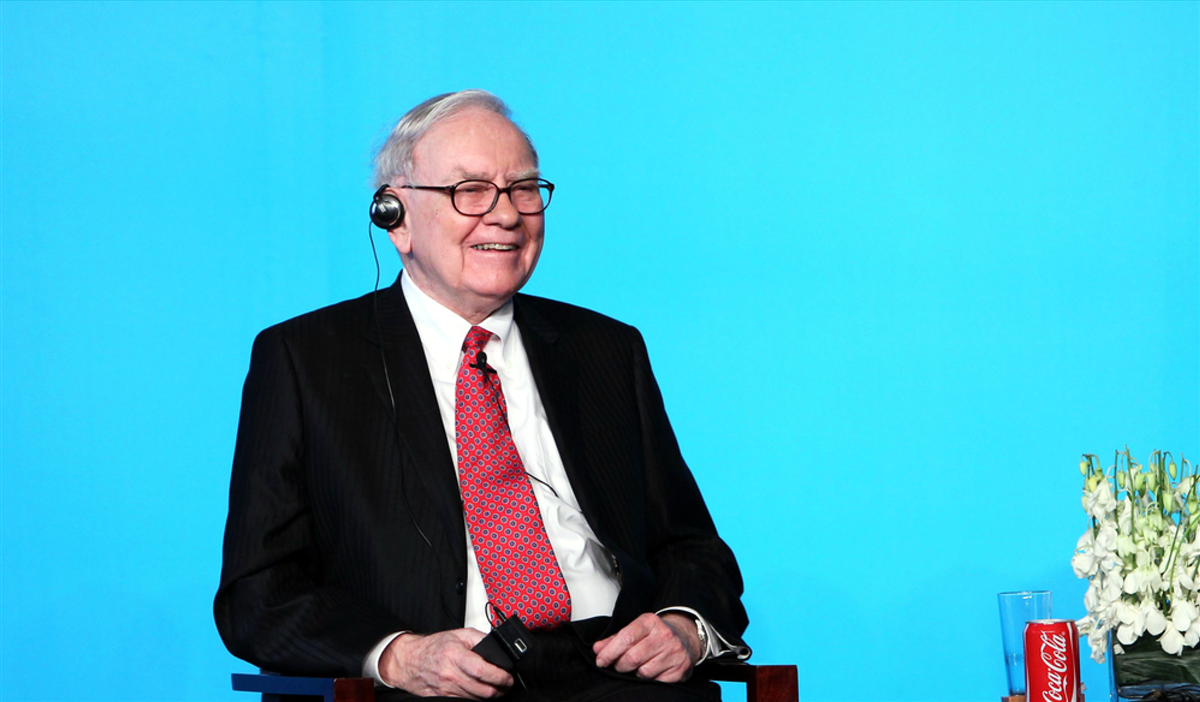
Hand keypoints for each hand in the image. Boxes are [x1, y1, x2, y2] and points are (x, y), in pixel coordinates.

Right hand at [380, 629, 513, 698]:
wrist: (409, 660)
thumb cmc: (433, 647)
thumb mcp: (458, 634)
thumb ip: (479, 638)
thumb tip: (497, 647)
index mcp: (455, 656)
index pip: (483, 671)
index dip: (500, 676)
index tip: (508, 676)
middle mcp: (451, 675)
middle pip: (483, 690)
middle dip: (500, 689)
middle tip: (506, 683)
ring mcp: (447, 689)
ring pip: (477, 699)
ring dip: (490, 695)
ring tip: (496, 687)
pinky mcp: (443, 698)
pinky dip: (477, 698)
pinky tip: (480, 690)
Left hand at [592, 612, 702, 682]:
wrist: (685, 636)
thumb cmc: (656, 634)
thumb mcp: (636, 629)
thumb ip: (615, 639)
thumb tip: (598, 649)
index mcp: (650, 622)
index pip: (625, 638)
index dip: (609, 652)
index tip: (601, 660)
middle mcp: (664, 635)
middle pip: (632, 658)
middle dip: (620, 665)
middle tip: (617, 665)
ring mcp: (674, 652)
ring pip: (643, 672)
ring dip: (635, 673)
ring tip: (638, 666)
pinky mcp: (680, 668)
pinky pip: (657, 681)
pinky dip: (649, 680)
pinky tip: (651, 671)